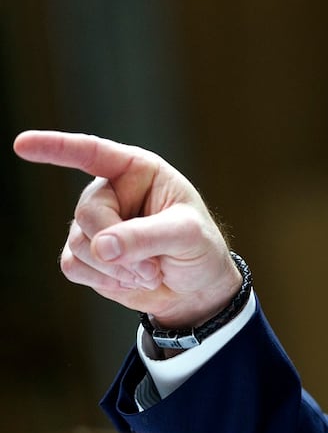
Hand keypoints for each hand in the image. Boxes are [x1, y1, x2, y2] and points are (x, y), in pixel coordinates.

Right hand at [13, 130, 241, 328]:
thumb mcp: (187, 236)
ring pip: (78, 244)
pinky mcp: (85, 254)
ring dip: (114, 268)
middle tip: (152, 267)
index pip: (93, 153)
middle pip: (88, 213)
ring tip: (149, 272)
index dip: (57, 147)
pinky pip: (72, 267)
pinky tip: (130, 280)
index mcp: (138, 171)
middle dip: (117, 246)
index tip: (22, 144)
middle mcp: (111, 192)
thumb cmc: (200, 248)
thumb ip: (146, 236)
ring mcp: (95, 223)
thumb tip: (101, 245)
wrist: (196, 289)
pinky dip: (102, 280)